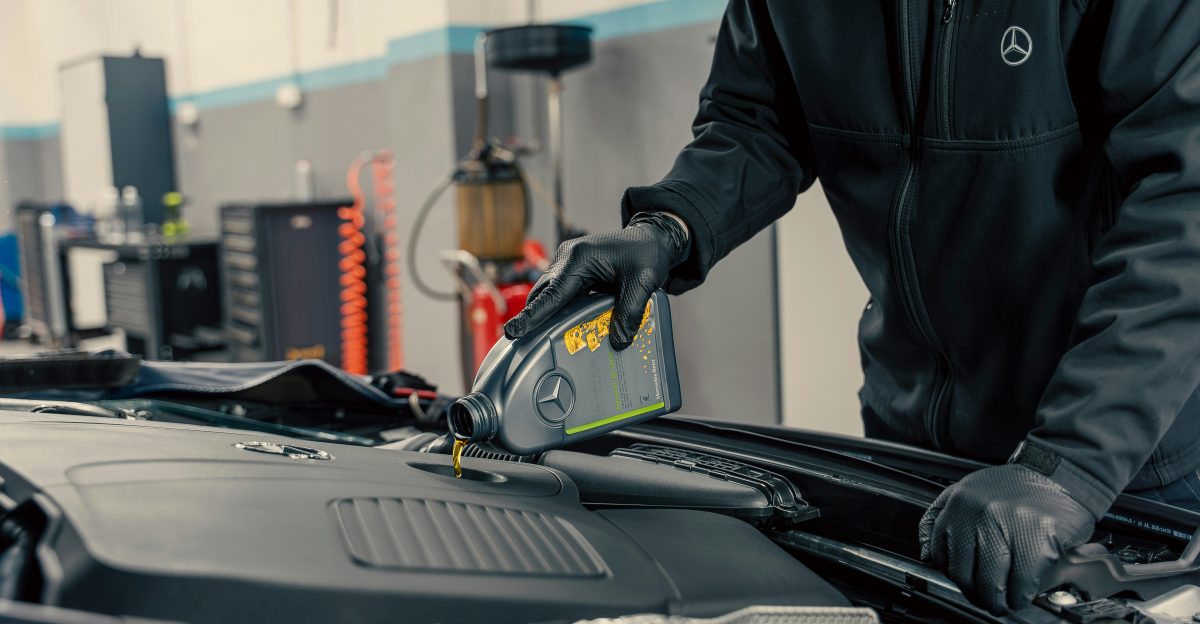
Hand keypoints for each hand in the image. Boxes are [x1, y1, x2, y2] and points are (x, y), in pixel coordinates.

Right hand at [504, 212, 688, 349]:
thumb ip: (629, 312)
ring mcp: (568, 264)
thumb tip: (619, 340)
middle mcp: (567, 259)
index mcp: (579, 258)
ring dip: (544, 314)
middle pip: (543, 294)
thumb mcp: (643, 282)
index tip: (513, 331)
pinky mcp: (574, 271)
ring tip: (533, 339)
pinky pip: (560, 293)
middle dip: (531, 317)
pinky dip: (558, 309)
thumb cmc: (646, 253)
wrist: (651, 238)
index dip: (532, 315)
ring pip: (549, 294)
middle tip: (518, 341)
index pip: (552, 294)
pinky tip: (558, 327)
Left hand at [918, 463, 1095, 613]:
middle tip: (986, 601)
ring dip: (998, 602)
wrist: (1059, 477)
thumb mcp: (967, 492)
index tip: (965, 585)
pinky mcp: (1037, 536)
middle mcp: (979, 512)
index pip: (941, 554)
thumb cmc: (1014, 489)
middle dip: (976, 595)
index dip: (953, 577)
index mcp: (959, 503)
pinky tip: (1021, 595)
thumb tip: (929, 556)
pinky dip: (1020, 596)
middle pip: (965, 573)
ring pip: (991, 582)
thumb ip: (941, 519)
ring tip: (1003, 603)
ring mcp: (1008, 523)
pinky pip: (1022, 581)